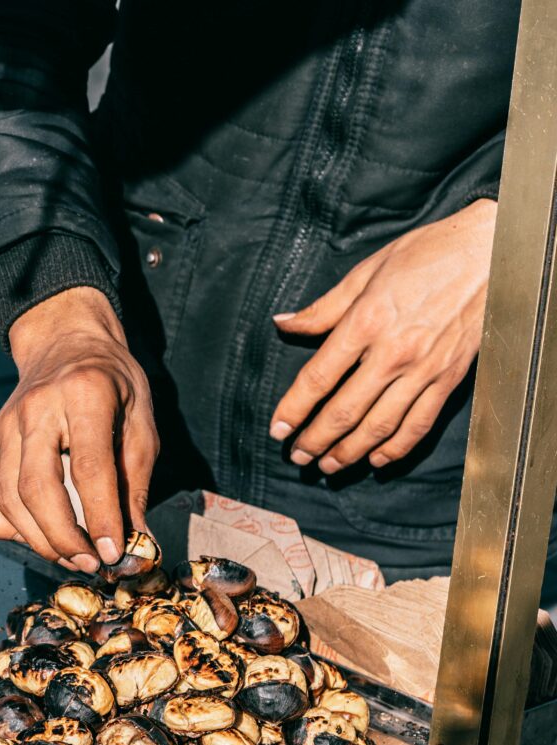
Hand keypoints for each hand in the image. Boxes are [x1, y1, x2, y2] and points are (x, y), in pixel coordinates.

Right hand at [0, 287, 158, 572]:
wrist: (65, 343)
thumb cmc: (111, 383)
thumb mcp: (140, 421)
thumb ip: (136, 481)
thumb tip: (135, 541)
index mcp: (84, 394)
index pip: (88, 467)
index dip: (101, 516)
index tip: (113, 553)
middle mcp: (36, 409)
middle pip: (37, 488)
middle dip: (64, 537)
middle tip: (91, 563)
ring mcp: (4, 425)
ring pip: (8, 497)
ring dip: (38, 539)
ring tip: (70, 556)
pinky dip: (1, 525)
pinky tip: (31, 535)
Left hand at [270, 198, 495, 471]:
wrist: (491, 253)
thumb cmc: (427, 255)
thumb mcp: (366, 272)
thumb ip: (323, 309)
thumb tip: (283, 324)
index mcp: (366, 323)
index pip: (318, 378)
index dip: (293, 409)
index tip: (278, 430)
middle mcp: (394, 352)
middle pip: (345, 411)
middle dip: (315, 441)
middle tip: (297, 457)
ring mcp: (425, 369)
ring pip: (380, 426)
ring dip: (349, 452)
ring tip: (328, 466)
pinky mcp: (450, 378)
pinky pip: (420, 424)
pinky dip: (396, 448)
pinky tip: (377, 460)